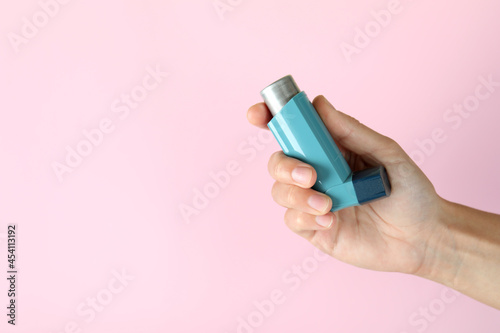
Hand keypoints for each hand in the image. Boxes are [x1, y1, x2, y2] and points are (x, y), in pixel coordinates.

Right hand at [247, 95, 443, 274]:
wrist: (424, 236)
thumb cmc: (409, 191)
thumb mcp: (386, 153)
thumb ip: (350, 131)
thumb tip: (319, 103)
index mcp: (330, 150)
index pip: (292, 131)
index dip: (269, 119)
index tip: (258, 113)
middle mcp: (317, 174)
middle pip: (278, 162)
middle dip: (285, 166)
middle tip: (309, 175)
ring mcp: (313, 202)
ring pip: (280, 192)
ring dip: (297, 196)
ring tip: (328, 204)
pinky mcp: (315, 228)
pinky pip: (292, 220)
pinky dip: (306, 217)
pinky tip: (331, 219)